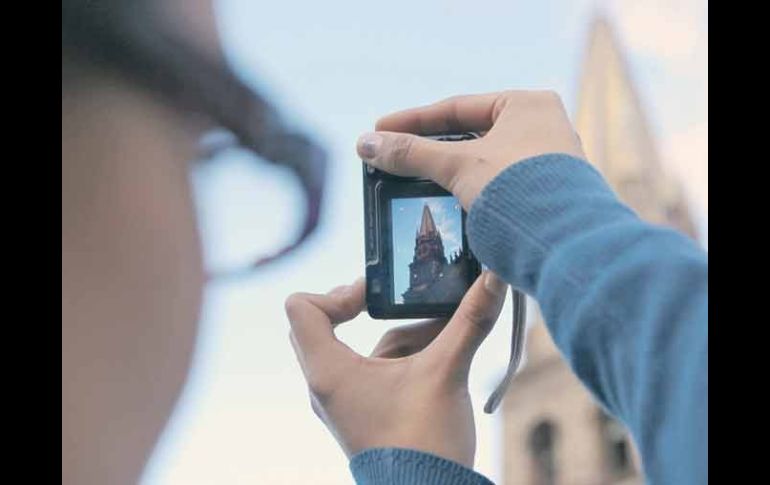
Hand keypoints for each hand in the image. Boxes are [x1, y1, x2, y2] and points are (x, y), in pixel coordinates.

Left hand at [285, 272, 507, 467]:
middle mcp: (327, 386)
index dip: (337, 291)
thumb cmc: (425, 444)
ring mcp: (344, 402)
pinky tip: (442, 352)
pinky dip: (401, 357)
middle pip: (321, 325)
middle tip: (396, 304)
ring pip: (356, 349)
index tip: (376, 297)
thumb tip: (494, 277)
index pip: (302, 308)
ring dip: (397, 333)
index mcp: (329, 371)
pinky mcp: (363, 414)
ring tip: (445, 327)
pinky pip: (371, 372)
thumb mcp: (448, 372)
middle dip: (363, 309)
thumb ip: (470, 321)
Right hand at [356, 90, 584, 208]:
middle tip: (393, 156)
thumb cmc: (521, 190)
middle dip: (430, 148)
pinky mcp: (546, 195)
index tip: (381, 130)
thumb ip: (412, 153)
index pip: (456, 108)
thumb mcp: (458, 165)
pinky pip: (496, 185)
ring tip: (412, 180)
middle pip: (468, 134)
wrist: (568, 245)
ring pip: (482, 162)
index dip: (413, 121)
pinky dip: (467, 190)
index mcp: (527, 105)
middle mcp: (542, 128)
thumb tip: (367, 144)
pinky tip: (445, 201)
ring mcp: (546, 163)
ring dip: (447, 171)